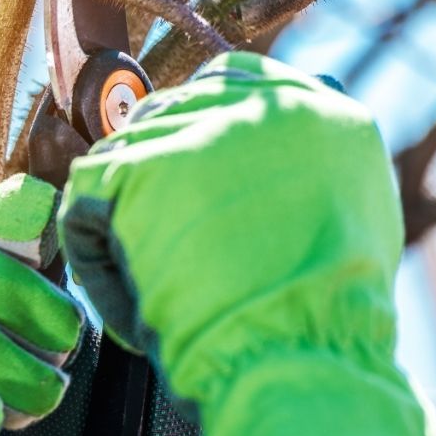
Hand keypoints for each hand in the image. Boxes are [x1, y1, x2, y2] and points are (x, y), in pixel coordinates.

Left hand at [59, 52, 432, 435]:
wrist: (298, 354)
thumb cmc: (324, 321)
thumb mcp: (352, 221)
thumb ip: (306, 172)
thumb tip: (268, 160)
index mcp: (317, 111)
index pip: (231, 81)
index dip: (198, 131)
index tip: (184, 181)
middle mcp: (258, 106)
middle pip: (168, 113)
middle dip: (154, 177)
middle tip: (161, 245)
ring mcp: (195, 130)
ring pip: (122, 155)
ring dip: (123, 220)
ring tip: (155, 284)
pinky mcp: (139, 166)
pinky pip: (84, 198)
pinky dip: (94, 255)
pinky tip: (129, 298)